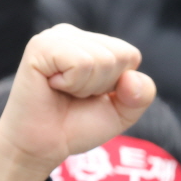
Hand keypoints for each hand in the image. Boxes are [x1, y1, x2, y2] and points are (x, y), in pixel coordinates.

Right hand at [0, 24, 152, 180]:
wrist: (43, 144)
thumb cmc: (78, 125)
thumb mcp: (122, 113)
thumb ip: (141, 95)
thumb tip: (132, 77)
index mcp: (92, 44)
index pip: (131, 55)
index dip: (119, 85)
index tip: (92, 95)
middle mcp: (73, 35)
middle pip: (118, 56)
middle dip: (103, 86)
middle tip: (75, 95)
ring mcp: (55, 37)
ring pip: (102, 59)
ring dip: (86, 87)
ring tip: (63, 91)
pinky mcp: (40, 46)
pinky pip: (81, 63)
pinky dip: (73, 84)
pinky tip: (53, 86)